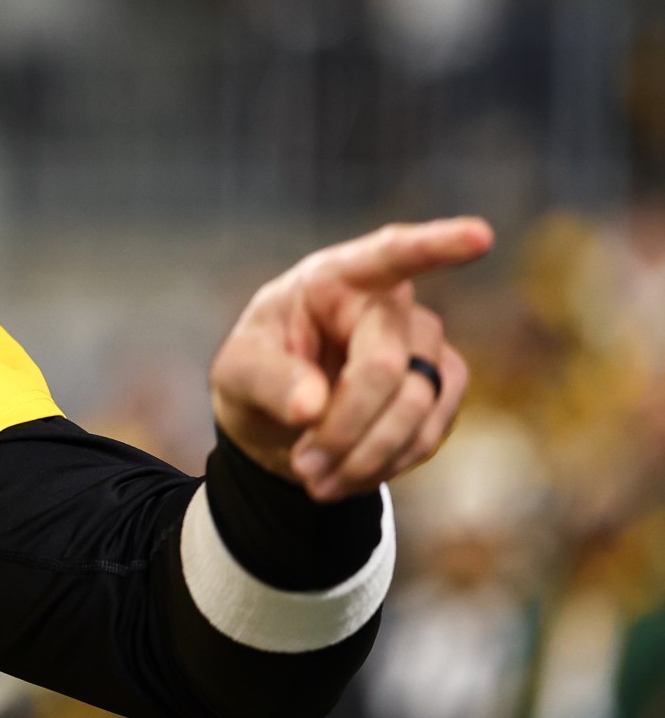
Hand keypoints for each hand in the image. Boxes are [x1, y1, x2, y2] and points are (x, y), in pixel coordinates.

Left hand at [209, 218, 492, 501]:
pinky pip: (431, 432)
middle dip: (345, 428)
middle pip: (387, 370)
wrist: (279, 417)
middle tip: (304, 468)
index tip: (480, 235)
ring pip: (417, 408)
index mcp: (334, 278)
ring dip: (366, 456)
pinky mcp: (442, 383)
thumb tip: (312, 406)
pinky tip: (350, 472)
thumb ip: (267, 381)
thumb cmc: (256, 373)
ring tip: (315, 482)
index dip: (435, 246)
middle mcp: (388, 302)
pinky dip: (389, 463)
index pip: (389, 255)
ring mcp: (423, 342)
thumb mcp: (236, 373)